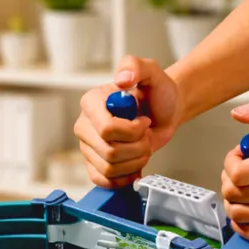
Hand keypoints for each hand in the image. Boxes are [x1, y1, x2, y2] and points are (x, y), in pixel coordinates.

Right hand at [74, 55, 183, 187]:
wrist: (163, 112)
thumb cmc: (156, 93)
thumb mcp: (152, 72)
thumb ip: (136, 67)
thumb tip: (122, 80)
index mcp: (91, 103)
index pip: (106, 129)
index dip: (132, 131)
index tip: (144, 121)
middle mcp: (84, 127)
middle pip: (109, 152)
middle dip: (137, 147)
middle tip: (145, 135)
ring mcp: (88, 148)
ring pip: (110, 168)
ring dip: (135, 160)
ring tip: (142, 147)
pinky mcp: (94, 166)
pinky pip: (104, 181)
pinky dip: (124, 177)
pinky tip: (135, 165)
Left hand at [223, 97, 248, 242]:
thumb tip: (239, 113)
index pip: (238, 174)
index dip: (231, 162)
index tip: (240, 155)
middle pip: (234, 194)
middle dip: (229, 179)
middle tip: (241, 171)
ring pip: (237, 214)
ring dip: (233, 199)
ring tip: (246, 186)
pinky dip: (241, 221)